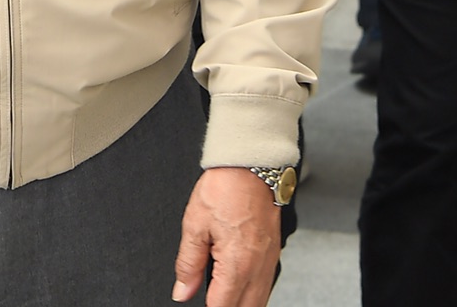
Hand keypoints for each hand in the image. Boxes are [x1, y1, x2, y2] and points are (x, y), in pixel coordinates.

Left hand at [172, 167, 281, 305]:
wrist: (251, 165)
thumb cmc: (225, 188)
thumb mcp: (195, 225)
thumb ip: (188, 264)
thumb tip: (182, 291)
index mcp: (237, 264)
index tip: (197, 304)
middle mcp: (258, 267)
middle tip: (211, 302)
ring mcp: (270, 261)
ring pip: (259, 301)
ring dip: (242, 305)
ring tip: (222, 298)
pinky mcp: (274, 252)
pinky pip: (266, 285)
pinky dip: (253, 294)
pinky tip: (240, 290)